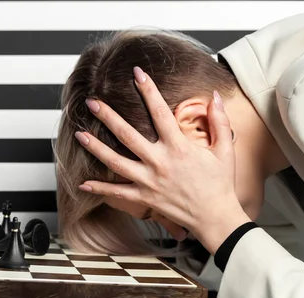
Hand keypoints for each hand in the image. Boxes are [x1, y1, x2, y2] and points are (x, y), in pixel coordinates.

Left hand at [76, 67, 251, 253]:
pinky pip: (117, 192)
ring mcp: (149, 181)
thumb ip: (219, 121)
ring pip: (116, 162)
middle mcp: (160, 162)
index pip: (160, 112)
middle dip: (108, 116)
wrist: (215, 217)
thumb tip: (214, 96)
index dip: (148, 90)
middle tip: (92, 102)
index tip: (137, 74)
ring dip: (96, 148)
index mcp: (179, 147)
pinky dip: (99, 188)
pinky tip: (82, 182)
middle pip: (128, 135)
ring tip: (79, 134)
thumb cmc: (220, 183)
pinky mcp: (144, 197)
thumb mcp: (224, 150)